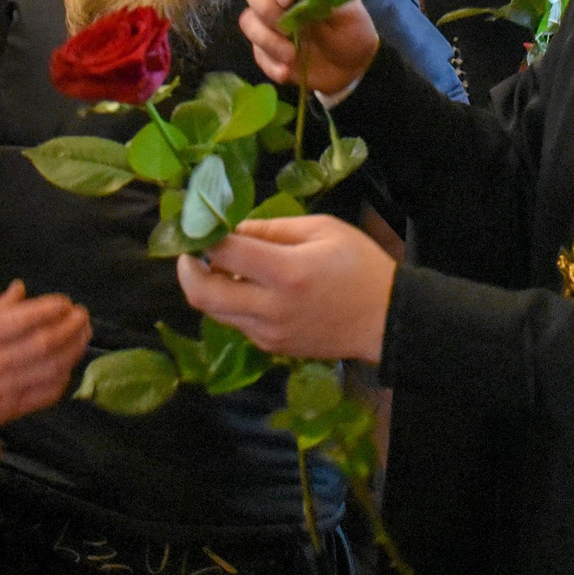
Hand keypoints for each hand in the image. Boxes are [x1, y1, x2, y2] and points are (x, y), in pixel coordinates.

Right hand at [0, 280, 91, 430]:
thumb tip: (21, 287)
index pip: (21, 320)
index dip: (48, 309)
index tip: (64, 302)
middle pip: (43, 344)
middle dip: (70, 327)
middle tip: (82, 315)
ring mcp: (6, 389)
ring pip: (52, 368)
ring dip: (74, 348)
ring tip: (84, 334)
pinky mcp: (15, 408)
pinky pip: (48, 392)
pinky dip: (64, 375)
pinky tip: (70, 361)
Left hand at [176, 215, 393, 362]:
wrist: (386, 319)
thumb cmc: (360, 266)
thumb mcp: (323, 230)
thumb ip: (273, 229)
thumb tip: (233, 230)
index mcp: (286, 272)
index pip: (224, 253)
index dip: (204, 237)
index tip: (201, 226)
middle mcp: (271, 308)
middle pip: (203, 295)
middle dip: (187, 271)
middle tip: (191, 255)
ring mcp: (269, 333)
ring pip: (215, 312)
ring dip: (209, 288)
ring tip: (224, 269)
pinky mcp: (272, 348)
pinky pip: (238, 324)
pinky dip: (234, 304)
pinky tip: (252, 290)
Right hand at [236, 0, 379, 96]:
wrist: (351, 68)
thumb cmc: (351, 31)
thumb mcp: (349, 12)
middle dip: (266, 9)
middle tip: (289, 28)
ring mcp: (269, 24)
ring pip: (248, 21)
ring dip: (268, 41)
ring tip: (292, 55)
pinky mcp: (265, 49)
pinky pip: (256, 53)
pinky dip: (270, 64)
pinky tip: (287, 71)